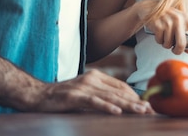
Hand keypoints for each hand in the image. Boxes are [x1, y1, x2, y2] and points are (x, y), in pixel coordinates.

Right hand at [32, 69, 152, 114]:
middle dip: (136, 102)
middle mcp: (92, 79)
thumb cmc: (62, 97)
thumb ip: (101, 94)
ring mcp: (83, 87)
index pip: (121, 86)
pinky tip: (117, 112)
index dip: (136, 96)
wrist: (37, 95)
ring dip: (127, 105)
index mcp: (96, 76)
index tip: (147, 105)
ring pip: (110, 97)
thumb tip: (122, 104)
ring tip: (140, 111)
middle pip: (119, 91)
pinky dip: (107, 107)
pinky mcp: (74, 96)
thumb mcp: (85, 92)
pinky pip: (94, 102)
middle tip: (150, 110)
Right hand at [138, 2, 187, 54]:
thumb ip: (185, 37)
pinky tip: (158, 32)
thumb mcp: (178, 24)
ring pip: (168, 44)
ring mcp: (168, 22)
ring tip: (164, 34)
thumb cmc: (166, 17)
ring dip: (165, 44)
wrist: (149, 8)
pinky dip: (158, 40)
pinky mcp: (158, 24)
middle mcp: (179, 19)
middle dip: (177, 51)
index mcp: (186, 19)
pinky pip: (160, 41)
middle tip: (175, 49)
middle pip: (182, 44)